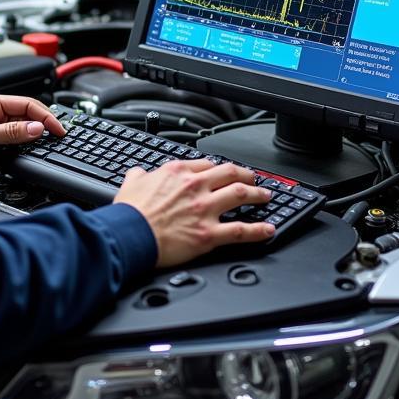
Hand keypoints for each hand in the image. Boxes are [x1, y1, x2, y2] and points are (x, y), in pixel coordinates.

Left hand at [0, 93, 65, 177]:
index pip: (27, 104)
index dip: (45, 116)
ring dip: (34, 137)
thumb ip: (11, 132)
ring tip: (48, 144)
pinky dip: (24, 147)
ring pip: (22, 130)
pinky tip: (30, 151)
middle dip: (43, 125)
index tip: (57, 128)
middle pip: (27, 116)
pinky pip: (14, 143)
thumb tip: (36, 128)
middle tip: (58, 136)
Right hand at [113, 159, 273, 266]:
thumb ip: (139, 175)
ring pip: (241, 196)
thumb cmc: (130, 213)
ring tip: (266, 196)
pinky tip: (268, 229)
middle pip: (230, 174)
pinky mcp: (209, 234)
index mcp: (177, 172)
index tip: (223, 172)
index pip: (206, 164)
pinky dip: (258, 230)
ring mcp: (205, 210)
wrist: (130, 235)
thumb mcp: (131, 183)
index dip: (218, 168)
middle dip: (245, 175)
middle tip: (252, 179)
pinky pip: (241, 230)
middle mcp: (195, 187)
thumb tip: (138, 173)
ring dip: (258, 195)